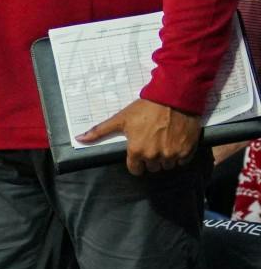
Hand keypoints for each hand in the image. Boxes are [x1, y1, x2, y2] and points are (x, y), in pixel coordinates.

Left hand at [78, 97, 201, 173]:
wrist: (173, 99)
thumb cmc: (145, 108)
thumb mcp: (120, 119)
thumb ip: (99, 131)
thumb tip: (79, 139)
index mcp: (137, 151)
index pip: (135, 169)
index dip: (135, 162)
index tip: (137, 154)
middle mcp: (155, 157)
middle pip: (151, 167)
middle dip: (150, 158)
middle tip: (150, 142)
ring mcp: (172, 155)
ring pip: (167, 165)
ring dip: (165, 157)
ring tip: (162, 140)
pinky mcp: (187, 152)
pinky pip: (182, 161)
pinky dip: (179, 154)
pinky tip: (174, 141)